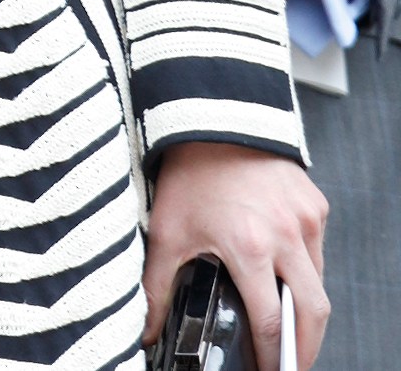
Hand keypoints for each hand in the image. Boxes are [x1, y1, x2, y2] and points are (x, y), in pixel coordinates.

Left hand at [147, 143, 327, 367]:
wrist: (210, 118)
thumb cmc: (187, 173)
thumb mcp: (165, 232)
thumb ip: (156, 287)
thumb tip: (146, 328)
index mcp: (248, 246)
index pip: (272, 322)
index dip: (272, 356)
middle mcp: (286, 236)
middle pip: (312, 312)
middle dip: (306, 348)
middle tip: (291, 364)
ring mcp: (306, 221)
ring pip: (319, 283)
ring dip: (307, 311)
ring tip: (289, 331)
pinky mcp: (315, 206)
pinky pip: (318, 251)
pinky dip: (307, 272)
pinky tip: (286, 280)